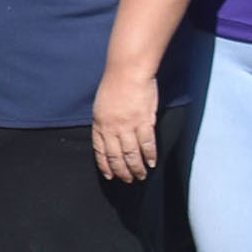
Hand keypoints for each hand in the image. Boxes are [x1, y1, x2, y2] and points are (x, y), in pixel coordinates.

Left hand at [90, 68, 159, 182]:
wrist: (127, 71)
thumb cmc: (115, 83)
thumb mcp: (101, 104)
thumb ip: (104, 121)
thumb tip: (109, 135)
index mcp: (99, 124)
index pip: (100, 151)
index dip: (105, 166)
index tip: (110, 176)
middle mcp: (112, 128)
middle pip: (116, 156)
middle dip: (122, 171)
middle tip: (128, 180)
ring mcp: (128, 126)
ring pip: (132, 154)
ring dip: (137, 168)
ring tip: (141, 176)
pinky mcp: (144, 122)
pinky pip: (147, 144)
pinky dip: (150, 155)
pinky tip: (152, 163)